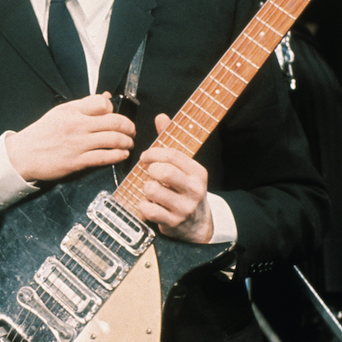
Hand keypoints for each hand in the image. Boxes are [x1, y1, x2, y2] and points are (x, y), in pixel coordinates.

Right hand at [5, 93, 134, 182]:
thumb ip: (84, 105)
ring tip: (129, 143)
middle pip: (114, 121)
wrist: (23, 155)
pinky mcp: (77, 161)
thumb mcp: (60, 112)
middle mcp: (77, 125)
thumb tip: (107, 97)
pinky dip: (118, 155)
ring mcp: (78, 144)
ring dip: (127, 142)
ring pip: (113, 139)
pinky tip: (122, 154)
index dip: (113, 109)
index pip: (103, 103)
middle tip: (131, 131)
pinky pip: (105, 157)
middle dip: (129, 127)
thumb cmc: (41, 133)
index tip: (115, 116)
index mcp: (72, 111)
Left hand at [135, 113, 212, 242]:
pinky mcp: (173, 222)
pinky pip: (148, 209)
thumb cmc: (184, 190)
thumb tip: (161, 116)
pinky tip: (150, 205)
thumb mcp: (183, 168)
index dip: (153, 153)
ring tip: (151, 191)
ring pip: (152, 189)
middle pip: (163, 171)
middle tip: (148, 173)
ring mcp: (184, 207)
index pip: (172, 155)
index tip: (145, 156)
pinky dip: (143, 206)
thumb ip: (171, 142)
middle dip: (149, 170)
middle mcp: (194, 189)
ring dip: (146, 188)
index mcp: (198, 172)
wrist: (197, 225)